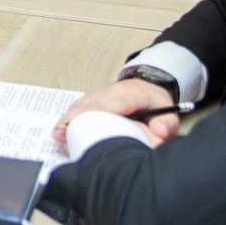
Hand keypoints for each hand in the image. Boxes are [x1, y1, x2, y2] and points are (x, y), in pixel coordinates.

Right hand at [53, 78, 184, 147]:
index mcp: (132, 93)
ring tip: (57, 134)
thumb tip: (158, 131)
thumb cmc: (154, 104)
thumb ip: (166, 124)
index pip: (111, 101)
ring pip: (81, 103)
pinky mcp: (92, 98)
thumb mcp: (168, 114)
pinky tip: (60, 129)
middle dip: (75, 117)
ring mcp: (99, 92)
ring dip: (68, 118)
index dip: (94, 111)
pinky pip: (78, 106)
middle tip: (61, 135)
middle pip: (90, 102)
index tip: (82, 123)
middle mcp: (112, 90)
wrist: (147, 89)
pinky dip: (69, 116)